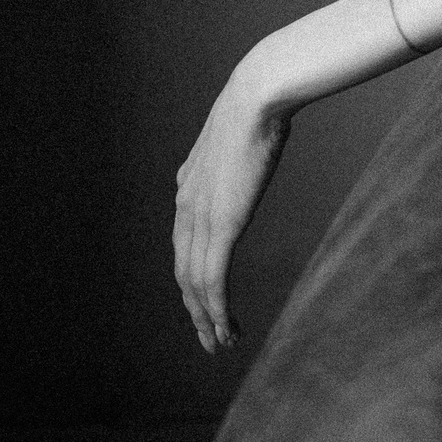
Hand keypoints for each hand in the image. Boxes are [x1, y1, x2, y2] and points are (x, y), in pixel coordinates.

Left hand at [173, 66, 289, 353]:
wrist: (256, 98)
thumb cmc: (257, 108)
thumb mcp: (237, 137)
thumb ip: (232, 154)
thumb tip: (243, 144)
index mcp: (189, 189)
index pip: (184, 247)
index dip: (192, 279)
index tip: (205, 301)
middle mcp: (186, 209)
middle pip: (183, 273)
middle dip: (195, 310)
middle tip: (210, 338)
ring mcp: (200, 219)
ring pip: (195, 284)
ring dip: (206, 319)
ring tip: (221, 343)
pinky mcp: (219, 226)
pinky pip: (212, 280)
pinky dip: (216, 310)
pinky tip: (225, 329)